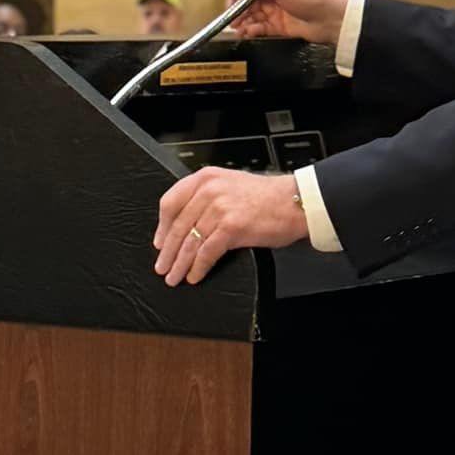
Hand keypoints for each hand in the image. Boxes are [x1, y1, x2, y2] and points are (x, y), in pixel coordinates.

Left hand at [153, 169, 308, 285]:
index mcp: (206, 178)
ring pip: (190, 242)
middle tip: (162, 267)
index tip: (159, 242)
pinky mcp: (231, 227)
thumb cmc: (268, 197)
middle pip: (178, 226)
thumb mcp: (231, 184)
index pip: (170, 202)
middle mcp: (209, 190)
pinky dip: (198, 267)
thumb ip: (208, 196)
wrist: (295, 202)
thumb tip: (187, 224)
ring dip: (179, 264)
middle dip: (167, 252)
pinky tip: (195, 275)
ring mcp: (219, 208)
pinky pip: (206, 252)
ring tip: (174, 276)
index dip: (162, 226)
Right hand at [224, 0, 347, 43]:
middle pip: (248, 3)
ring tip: (239, 30)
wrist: (333, 19)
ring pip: (252, 17)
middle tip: (231, 22)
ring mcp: (276, 12)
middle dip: (238, 12)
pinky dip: (252, 31)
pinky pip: (260, 29)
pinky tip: (247, 34)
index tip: (229, 7)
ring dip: (243, 23)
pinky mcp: (280, 27)